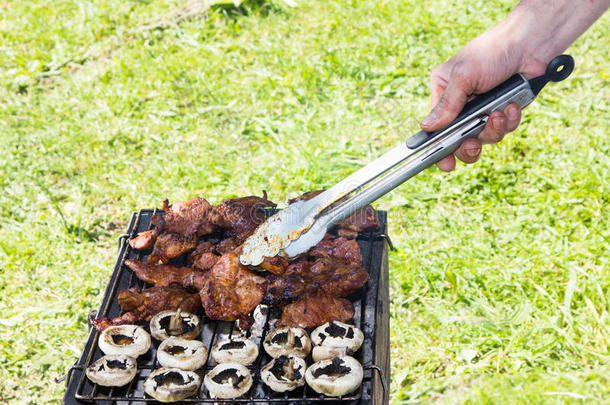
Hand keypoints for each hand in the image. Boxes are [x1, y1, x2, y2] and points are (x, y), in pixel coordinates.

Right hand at [420, 25, 546, 171]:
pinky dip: (510, 121)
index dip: (439, 148)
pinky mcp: (504, 113)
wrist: (531, 44)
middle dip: (469, 145)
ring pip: (484, 138)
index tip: (445, 162)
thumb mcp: (463, 76)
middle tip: (473, 144)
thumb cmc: (492, 52)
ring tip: (499, 113)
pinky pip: (504, 130)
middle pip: (459, 140)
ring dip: (493, 129)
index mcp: (444, 93)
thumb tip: (427, 127)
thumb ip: (447, 104)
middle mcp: (461, 105)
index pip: (436, 127)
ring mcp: (483, 111)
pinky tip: (513, 106)